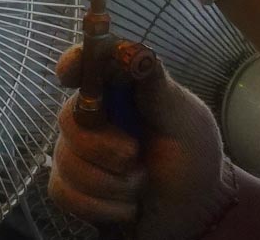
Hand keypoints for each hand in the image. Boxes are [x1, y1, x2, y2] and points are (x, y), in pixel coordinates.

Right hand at [49, 46, 237, 238]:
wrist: (195, 208)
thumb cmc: (193, 156)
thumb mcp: (185, 119)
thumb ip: (157, 89)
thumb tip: (136, 52)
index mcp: (120, 89)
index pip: (86, 65)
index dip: (72, 64)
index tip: (69, 75)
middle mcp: (93, 116)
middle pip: (68, 118)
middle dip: (103, 147)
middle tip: (134, 156)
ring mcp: (78, 151)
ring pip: (66, 161)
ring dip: (111, 184)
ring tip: (140, 185)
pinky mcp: (71, 186)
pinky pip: (64, 193)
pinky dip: (100, 207)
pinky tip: (126, 207)